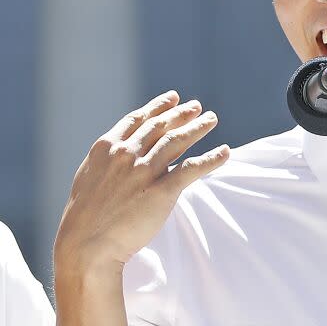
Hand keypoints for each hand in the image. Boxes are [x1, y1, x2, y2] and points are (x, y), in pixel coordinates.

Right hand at [54, 90, 229, 276]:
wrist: (86, 246)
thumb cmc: (84, 216)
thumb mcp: (87, 177)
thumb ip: (106, 160)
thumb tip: (118, 149)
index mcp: (107, 148)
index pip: (139, 119)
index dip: (158, 107)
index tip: (173, 97)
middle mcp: (127, 154)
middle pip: (161, 127)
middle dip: (181, 114)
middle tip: (197, 106)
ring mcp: (144, 171)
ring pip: (177, 141)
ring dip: (198, 127)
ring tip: (211, 119)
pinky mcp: (162, 191)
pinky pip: (192, 169)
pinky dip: (211, 158)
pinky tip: (224, 152)